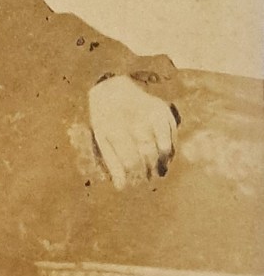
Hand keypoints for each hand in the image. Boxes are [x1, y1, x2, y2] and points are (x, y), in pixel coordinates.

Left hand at [88, 75, 177, 189]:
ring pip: (163, 144)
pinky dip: (172, 147)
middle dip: (150, 169)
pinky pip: (172, 133)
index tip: (137, 183)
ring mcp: (149, 114)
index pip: (130, 159)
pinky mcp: (162, 109)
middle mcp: (133, 119)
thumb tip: (120, 187)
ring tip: (161, 172)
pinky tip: (167, 157)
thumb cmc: (105, 119)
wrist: (112, 88)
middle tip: (150, 179)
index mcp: (114, 128)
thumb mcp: (102, 139)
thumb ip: (112, 163)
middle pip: (148, 153)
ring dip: (164, 162)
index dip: (136, 174)